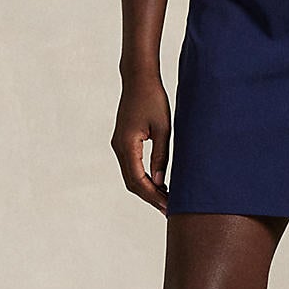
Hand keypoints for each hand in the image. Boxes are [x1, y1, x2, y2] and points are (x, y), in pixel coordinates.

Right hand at [112, 74, 171, 213]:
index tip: (168, 207)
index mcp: (127, 145)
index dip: (153, 196)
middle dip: (150, 197)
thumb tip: (160, 182)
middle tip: (169, 210)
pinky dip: (143, 178)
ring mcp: (119, 145)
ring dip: (147, 189)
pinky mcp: (123, 141)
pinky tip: (158, 183)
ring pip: (131, 176)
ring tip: (166, 200)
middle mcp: (119, 147)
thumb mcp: (164, 128)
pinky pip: (131, 166)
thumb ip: (161, 156)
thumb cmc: (153, 99)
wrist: (138, 79)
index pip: (138, 180)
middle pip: (132, 182)